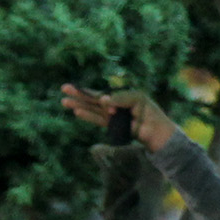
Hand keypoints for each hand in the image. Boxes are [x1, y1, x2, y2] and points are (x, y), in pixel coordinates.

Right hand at [59, 83, 176, 152]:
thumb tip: (103, 100)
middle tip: (63, 89)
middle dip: (78, 94)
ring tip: (64, 102)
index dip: (88, 90)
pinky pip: (97, 119)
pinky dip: (88, 116)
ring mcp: (112, 115)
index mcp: (119, 95)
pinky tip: (77, 113)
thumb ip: (120, 98)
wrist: (155, 131)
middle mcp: (114, 104)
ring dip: (79, 105)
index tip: (74, 88)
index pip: (101, 92)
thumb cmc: (149, 112)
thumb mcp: (137, 99)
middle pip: (93, 99)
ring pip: (92, 108)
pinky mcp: (112, 125)